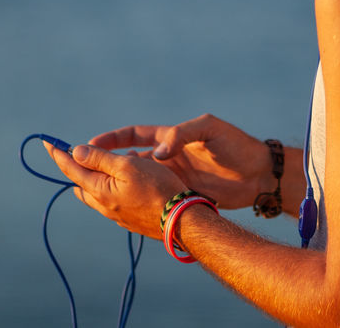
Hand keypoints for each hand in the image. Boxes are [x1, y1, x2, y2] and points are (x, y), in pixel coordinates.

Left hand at [45, 143, 184, 239]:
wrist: (181, 219)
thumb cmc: (157, 188)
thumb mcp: (128, 166)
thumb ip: (100, 158)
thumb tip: (76, 152)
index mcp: (99, 191)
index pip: (72, 169)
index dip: (60, 154)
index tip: (48, 143)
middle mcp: (103, 206)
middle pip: (81, 184)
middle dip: (77, 168)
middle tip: (80, 154)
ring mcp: (116, 215)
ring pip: (96, 194)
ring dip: (96, 177)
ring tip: (109, 163)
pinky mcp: (129, 219)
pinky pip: (111, 201)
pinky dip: (111, 187)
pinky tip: (127, 180)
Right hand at [88, 114, 272, 209]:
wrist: (259, 174)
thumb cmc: (237, 146)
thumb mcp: (210, 130)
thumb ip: (183, 135)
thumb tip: (157, 152)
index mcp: (171, 137)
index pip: (133, 135)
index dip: (110, 139)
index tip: (89, 144)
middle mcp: (168, 157)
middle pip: (129, 159)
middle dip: (105, 163)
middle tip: (80, 170)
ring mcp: (173, 177)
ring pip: (137, 181)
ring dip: (117, 185)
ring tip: (93, 191)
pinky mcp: (180, 195)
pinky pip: (152, 197)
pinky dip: (136, 201)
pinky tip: (121, 208)